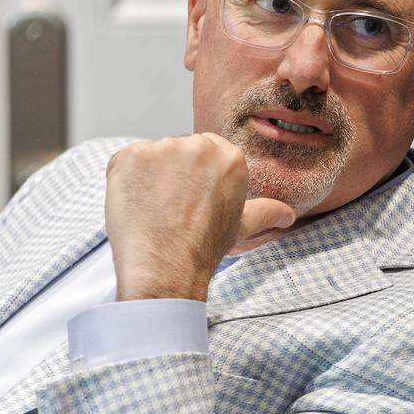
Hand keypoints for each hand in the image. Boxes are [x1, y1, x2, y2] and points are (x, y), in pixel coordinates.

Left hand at [105, 133, 294, 300]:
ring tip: (154, 209)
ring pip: (152, 156)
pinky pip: (125, 162)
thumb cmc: (204, 248)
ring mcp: (163, 148)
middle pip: (180, 149)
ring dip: (149, 177)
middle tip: (171, 207)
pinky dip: (125, 181)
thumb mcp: (241, 226)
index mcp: (230, 157)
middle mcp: (199, 146)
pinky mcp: (131, 156)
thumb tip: (289, 215)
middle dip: (173, 173)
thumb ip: (266, 212)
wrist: (166, 267)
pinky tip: (135, 205)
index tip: (190, 198)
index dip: (194, 176)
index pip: (206, 151)